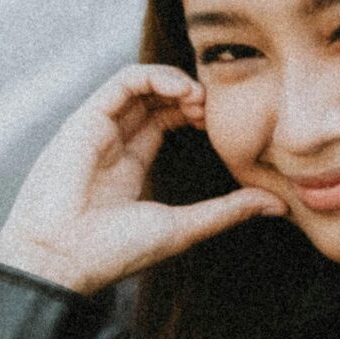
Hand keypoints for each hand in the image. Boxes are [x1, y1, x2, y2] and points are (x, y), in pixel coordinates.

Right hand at [0, 63, 283, 294]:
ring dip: (175, 81)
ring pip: (139, 84)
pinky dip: (153, 77)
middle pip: (154, 98)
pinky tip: (181, 90)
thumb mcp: (183, 228)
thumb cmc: (113, 252)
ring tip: (200, 98)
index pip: (164, 120)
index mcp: (129, 167)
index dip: (195, 112)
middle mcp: (111, 143)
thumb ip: (227, 212)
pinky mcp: (84, 121)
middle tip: (215, 107)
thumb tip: (277, 205)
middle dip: (190, 94)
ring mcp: (97, 129)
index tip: (221, 123)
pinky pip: (121, 82)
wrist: (62, 260)